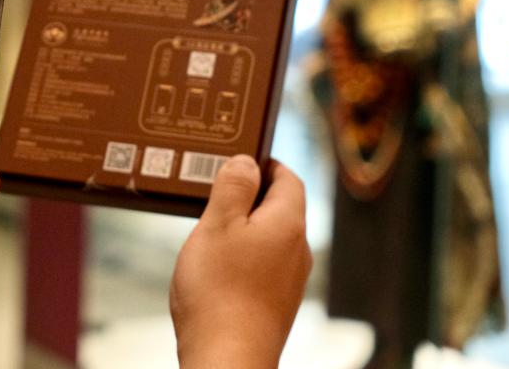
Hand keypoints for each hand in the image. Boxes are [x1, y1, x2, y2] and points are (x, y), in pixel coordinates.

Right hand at [169, 155, 310, 367]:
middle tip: (216, 192)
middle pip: (281, 207)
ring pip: (271, 237)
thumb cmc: (219, 293)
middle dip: (250, 196)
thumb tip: (247, 162)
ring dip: (245, 227)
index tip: (240, 160)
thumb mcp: (217, 225)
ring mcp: (290, 279)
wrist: (227, 358)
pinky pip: (265, 264)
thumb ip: (232, 187)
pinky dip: (245, 255)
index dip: (265, 163)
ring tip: (211, 230)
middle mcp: (297, 250)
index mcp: (288, 223)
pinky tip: (218, 266)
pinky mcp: (277, 302)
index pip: (288, 177)